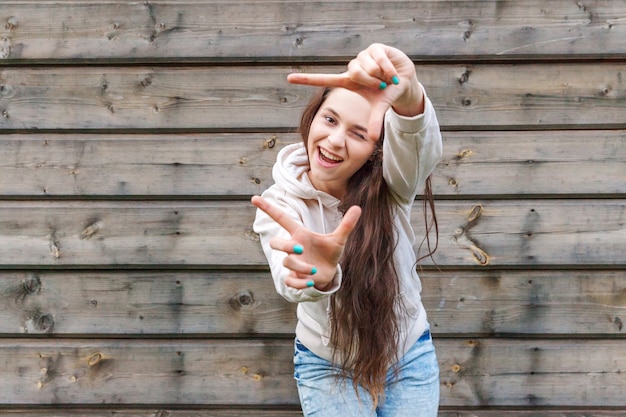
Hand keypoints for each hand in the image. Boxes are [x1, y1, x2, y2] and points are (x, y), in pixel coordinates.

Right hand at [251, 195, 361, 289]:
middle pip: (275, 243)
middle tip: (300, 249)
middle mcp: (293, 248)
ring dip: (300, 266)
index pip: (281, 219)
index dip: (269, 208)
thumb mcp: (339, 239)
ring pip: (286, 262)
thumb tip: (359, 207)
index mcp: (300, 234)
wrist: (328, 273)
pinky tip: (311, 282)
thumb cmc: (328, 253)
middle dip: (284, 245)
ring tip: (314, 269)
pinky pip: (289, 280)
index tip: (254, 197)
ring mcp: (292, 263)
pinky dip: (299, 283)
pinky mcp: (295, 277)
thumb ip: (347, 224)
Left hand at [287, 43, 423, 139]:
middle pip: (355, 72)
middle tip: (381, 86)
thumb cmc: (387, 93)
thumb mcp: (380, 108)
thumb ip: (374, 122)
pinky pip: (379, 59)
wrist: (405, 80)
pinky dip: (388, 69)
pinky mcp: (375, 48)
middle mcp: (353, 68)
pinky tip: (392, 71)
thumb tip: (372, 140)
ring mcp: (363, 56)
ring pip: (367, 66)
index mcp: (348, 82)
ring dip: (381, 75)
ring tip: (386, 78)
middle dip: (371, 81)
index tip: (288, 79)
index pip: (324, 80)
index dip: (307, 80)